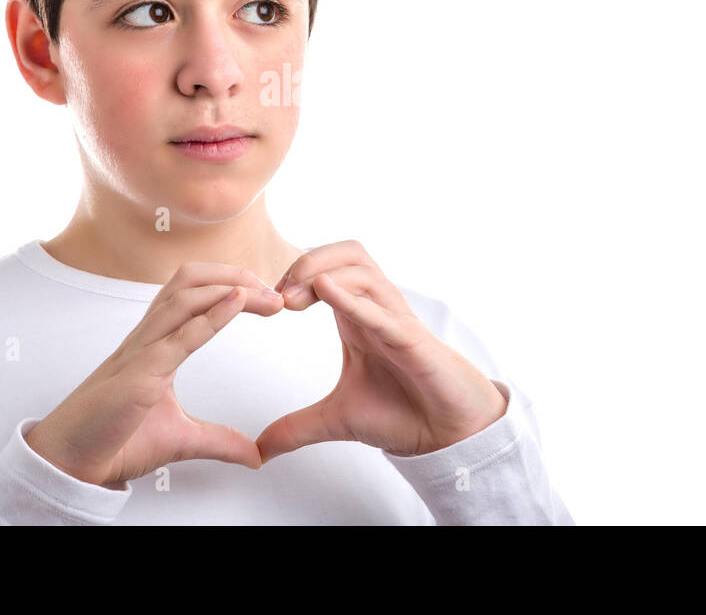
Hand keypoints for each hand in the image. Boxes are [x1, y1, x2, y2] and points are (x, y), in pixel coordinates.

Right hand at [24, 262, 284, 488]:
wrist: (72, 464)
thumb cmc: (113, 441)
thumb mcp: (181, 439)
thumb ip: (219, 440)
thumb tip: (254, 455)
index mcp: (155, 344)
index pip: (194, 295)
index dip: (231, 286)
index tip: (268, 298)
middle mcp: (147, 339)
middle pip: (189, 280)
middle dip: (234, 274)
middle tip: (274, 289)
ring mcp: (141, 353)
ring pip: (183, 296)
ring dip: (229, 286)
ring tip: (265, 293)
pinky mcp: (139, 375)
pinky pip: (178, 336)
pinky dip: (212, 315)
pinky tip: (238, 302)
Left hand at [255, 240, 508, 463]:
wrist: (446, 434)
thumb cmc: (402, 412)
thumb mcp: (336, 420)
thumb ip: (296, 428)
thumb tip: (259, 451)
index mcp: (356, 316)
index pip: (327, 269)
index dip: (295, 275)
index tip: (268, 303)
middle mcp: (376, 309)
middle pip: (347, 254)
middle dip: (308, 262)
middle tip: (278, 294)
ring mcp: (396, 320)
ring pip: (363, 270)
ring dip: (323, 273)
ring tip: (292, 297)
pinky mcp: (412, 340)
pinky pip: (382, 310)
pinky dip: (352, 298)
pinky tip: (327, 292)